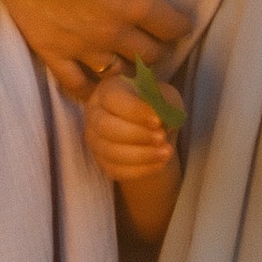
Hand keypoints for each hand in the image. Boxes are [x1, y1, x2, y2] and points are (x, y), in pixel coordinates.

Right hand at [0, 0, 194, 98]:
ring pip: (117, 71)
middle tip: (159, 42)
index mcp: (139, 4)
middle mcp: (116, 33)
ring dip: (130, 69)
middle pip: (149, 54)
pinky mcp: (53, 51)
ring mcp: (83, 46)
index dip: (181, 26)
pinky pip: (75, 83)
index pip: (172, 27)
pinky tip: (95, 90)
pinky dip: (89, 90)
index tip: (181, 24)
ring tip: (131, 63)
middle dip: (160, 49)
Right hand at [83, 67, 184, 188]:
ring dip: (142, 155)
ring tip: (167, 153)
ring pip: (111, 152)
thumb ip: (162, 102)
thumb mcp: (164, 97)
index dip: (135, 111)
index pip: (113, 99)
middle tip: (162, 138)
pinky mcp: (102, 162)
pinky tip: (160, 164)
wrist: (152, 133)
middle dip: (137, 135)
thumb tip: (159, 117)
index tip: (158, 120)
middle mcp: (94, 114)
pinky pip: (116, 170)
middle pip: (106, 127)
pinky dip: (140, 170)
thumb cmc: (156, 108)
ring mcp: (95, 140)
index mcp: (108, 90)